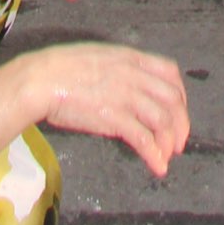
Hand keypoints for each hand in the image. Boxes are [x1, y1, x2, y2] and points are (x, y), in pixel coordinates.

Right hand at [22, 41, 190, 176]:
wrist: (42, 79)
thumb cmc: (62, 68)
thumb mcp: (99, 57)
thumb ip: (119, 70)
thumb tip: (129, 86)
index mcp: (130, 58)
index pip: (170, 72)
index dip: (180, 95)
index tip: (178, 111)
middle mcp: (133, 75)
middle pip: (173, 99)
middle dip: (181, 123)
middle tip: (178, 143)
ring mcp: (125, 96)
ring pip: (163, 120)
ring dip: (169, 143)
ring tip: (166, 157)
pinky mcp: (114, 117)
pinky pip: (144, 138)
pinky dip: (155, 154)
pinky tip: (157, 166)